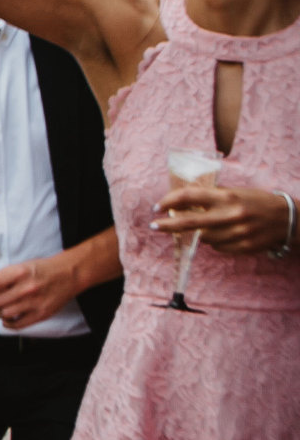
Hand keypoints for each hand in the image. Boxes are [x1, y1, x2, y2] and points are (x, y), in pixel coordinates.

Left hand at [0, 252, 84, 330]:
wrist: (68, 274)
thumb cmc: (41, 269)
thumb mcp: (20, 267)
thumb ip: (3, 278)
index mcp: (19, 272)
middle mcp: (26, 288)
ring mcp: (34, 302)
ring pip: (4, 314)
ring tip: (3, 306)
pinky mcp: (41, 314)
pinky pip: (17, 324)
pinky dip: (8, 323)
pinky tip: (8, 318)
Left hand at [154, 183, 294, 257]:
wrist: (288, 219)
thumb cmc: (257, 201)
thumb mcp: (236, 192)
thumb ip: (211, 196)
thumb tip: (182, 201)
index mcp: (227, 196)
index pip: (189, 196)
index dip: (169, 201)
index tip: (158, 206)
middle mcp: (230, 214)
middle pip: (189, 222)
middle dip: (167, 225)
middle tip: (154, 225)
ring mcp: (237, 233)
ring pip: (204, 238)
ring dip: (199, 234)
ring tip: (209, 227)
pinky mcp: (243, 247)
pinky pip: (218, 248)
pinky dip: (216, 242)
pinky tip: (225, 235)